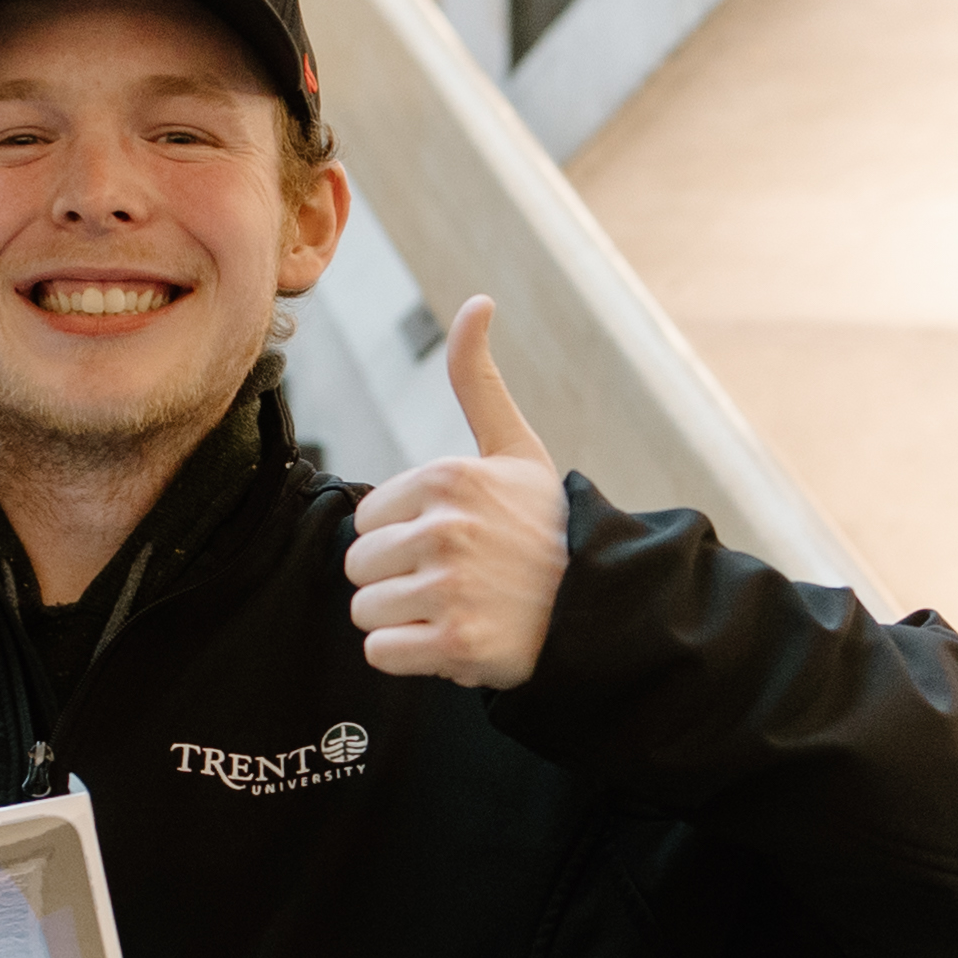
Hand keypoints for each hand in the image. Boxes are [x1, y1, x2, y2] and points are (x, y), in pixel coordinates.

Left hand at [347, 297, 568, 687]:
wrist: (599, 604)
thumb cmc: (547, 526)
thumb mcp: (514, 448)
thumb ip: (478, 379)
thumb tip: (478, 301)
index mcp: (447, 477)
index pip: (366, 521)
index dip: (401, 540)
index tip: (450, 546)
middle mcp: (445, 528)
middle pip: (358, 566)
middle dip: (394, 582)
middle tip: (450, 584)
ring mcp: (450, 586)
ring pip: (365, 611)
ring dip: (402, 621)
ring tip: (454, 611)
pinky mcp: (456, 641)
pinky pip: (381, 652)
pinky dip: (408, 656)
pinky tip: (452, 640)